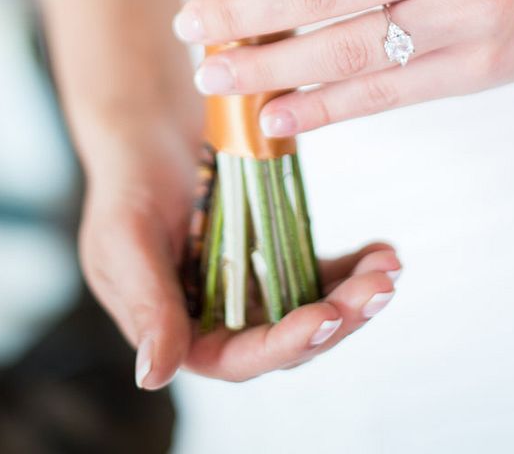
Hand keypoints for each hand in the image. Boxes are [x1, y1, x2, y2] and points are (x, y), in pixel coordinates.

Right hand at [79, 109, 399, 387]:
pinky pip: (321, 273)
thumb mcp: (126, 245)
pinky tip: (381, 251)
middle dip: (339, 318)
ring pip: (314, 308)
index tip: (327, 316)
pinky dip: (352, 267)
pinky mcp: (276, 258)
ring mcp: (256, 291)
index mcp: (184, 335)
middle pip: (291, 338)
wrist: (147, 138)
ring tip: (388, 269)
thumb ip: (148, 307)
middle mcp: (225, 322)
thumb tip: (154, 376)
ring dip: (355, 296)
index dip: (287, 343)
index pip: (242, 357)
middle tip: (378, 290)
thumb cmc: (125, 191)